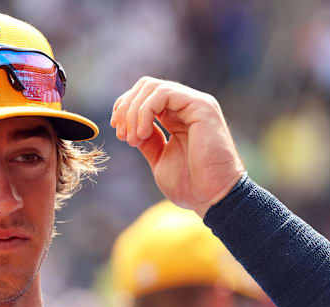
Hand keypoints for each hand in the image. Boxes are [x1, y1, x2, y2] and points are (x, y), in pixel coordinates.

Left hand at [110, 77, 244, 215]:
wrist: (212, 198)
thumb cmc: (190, 185)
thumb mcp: (159, 158)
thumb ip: (147, 140)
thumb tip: (129, 127)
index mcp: (176, 117)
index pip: (144, 96)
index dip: (124, 107)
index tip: (116, 130)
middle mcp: (186, 107)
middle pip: (146, 86)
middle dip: (126, 108)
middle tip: (121, 134)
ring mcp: (195, 104)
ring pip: (152, 87)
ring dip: (133, 112)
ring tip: (133, 138)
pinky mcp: (202, 106)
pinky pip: (164, 93)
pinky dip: (145, 111)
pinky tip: (143, 134)